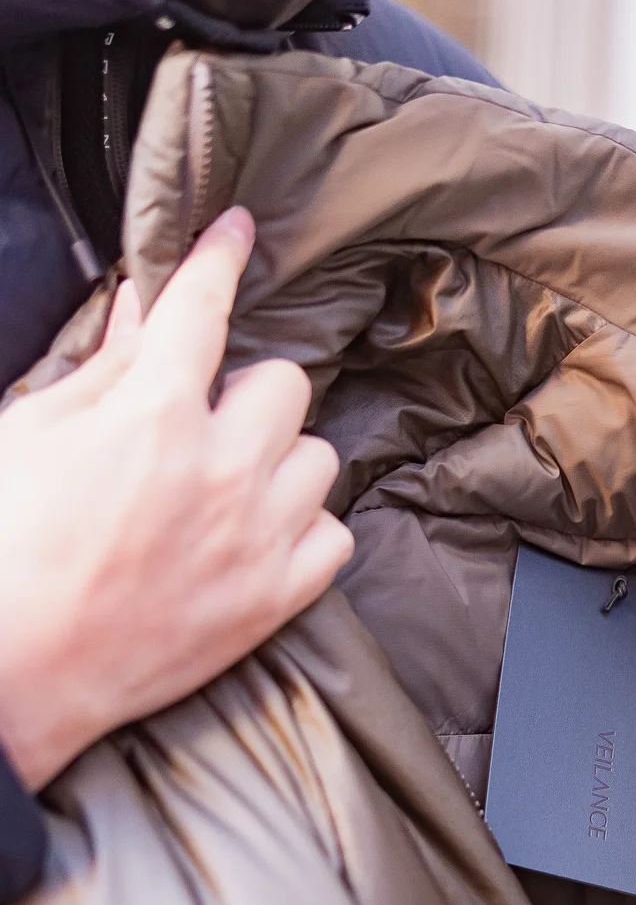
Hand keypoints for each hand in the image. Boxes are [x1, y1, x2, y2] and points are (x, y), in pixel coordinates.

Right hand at [0, 207, 352, 790]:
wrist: (15, 671)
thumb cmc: (7, 549)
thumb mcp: (32, 436)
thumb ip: (102, 369)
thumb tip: (142, 307)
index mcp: (152, 418)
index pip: (203, 311)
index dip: (219, 260)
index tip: (236, 233)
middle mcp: (221, 471)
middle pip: (284, 385)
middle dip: (245, 392)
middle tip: (202, 421)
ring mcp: (257, 539)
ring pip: (318, 458)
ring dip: (280, 461)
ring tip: (230, 486)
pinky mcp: (274, 600)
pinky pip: (335, 536)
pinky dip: (305, 529)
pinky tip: (259, 535)